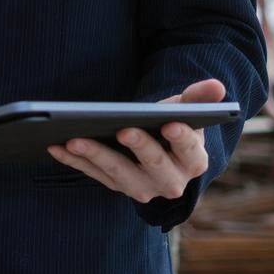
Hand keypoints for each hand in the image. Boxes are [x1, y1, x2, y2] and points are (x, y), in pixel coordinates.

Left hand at [47, 79, 225, 202]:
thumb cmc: (173, 124)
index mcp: (194, 161)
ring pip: (118, 174)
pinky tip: (56, 146)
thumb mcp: (186, 111)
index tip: (169, 123)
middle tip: (121, 129)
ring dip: (95, 157)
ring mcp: (142, 188)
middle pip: (153, 165)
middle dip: (137, 147)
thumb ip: (199, 99)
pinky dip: (74, 162)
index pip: (189, 149)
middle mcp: (170, 182)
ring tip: (73, 139)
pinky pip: (93, 175)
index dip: (180, 137)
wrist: (158, 148)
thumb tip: (217, 85)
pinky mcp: (115, 186)